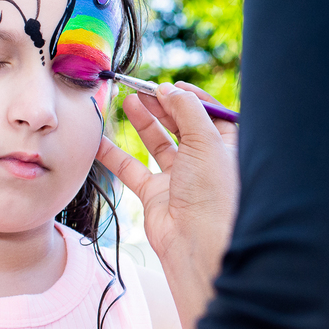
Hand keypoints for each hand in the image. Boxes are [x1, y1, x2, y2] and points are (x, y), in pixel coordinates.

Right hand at [97, 82, 237, 328]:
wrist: (198, 243)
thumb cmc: (212, 193)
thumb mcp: (205, 139)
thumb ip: (186, 109)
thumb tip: (169, 90)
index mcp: (228, 148)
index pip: (211, 115)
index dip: (192, 98)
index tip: (171, 85)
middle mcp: (206, 162)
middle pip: (183, 126)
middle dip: (164, 106)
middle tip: (142, 89)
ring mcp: (181, 179)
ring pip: (159, 144)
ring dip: (144, 122)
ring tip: (129, 100)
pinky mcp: (157, 195)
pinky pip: (132, 169)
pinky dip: (115, 155)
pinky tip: (100, 138)